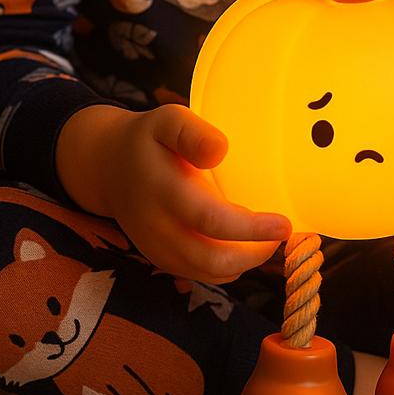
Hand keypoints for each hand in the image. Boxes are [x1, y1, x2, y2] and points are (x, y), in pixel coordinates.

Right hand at [98, 104, 291, 284]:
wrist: (108, 167)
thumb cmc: (148, 139)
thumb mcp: (167, 120)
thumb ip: (192, 133)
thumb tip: (221, 150)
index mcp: (163, 190)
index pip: (211, 220)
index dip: (250, 229)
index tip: (284, 225)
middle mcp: (158, 227)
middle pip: (212, 258)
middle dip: (254, 253)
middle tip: (280, 233)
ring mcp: (157, 248)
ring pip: (208, 272)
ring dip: (243, 262)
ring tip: (266, 238)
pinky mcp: (161, 259)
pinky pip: (199, 274)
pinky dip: (226, 267)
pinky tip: (242, 246)